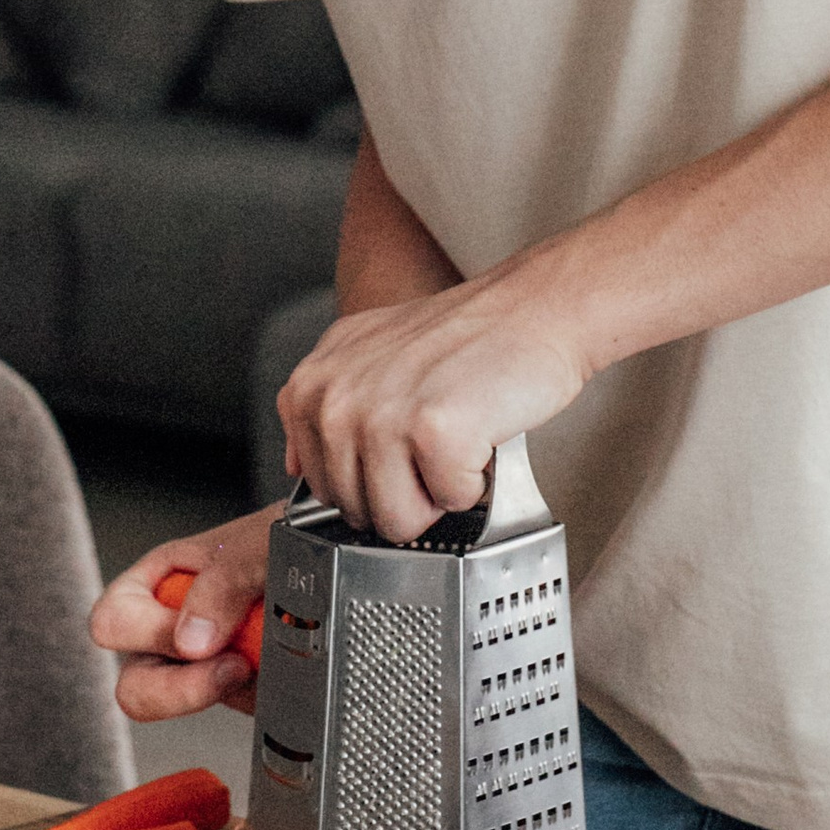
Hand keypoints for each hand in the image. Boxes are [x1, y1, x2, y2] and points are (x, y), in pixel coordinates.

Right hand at [89, 504, 280, 720]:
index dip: (151, 636)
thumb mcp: (259, 544)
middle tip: (234, 664)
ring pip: (178, 708)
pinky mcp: (235, 687)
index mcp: (162, 580)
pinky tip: (280, 667)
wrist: (341, 555)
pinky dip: (258, 697)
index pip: (113, 621)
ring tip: (259, 661)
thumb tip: (190, 641)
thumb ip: (221, 581)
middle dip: (182, 687)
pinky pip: (231, 712)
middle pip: (134, 684)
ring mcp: (202, 661)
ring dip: (224, 692)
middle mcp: (172, 623)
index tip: (200, 636)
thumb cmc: (293, 533)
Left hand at [279, 276, 586, 540]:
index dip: (369, 480)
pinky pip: (450, 503)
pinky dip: (475, 482)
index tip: (398, 449)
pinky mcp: (432, 433)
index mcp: (311, 385)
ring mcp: (380, 417)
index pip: (319, 487)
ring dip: (438, 491)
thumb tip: (295, 467)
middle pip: (356, 510)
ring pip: (398, 520)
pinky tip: (478, 435)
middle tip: (432, 439)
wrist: (533, 309)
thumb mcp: (365, 353)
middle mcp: (334, 399)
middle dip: (404, 491)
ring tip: (453, 437)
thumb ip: (322, 407)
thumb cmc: (461, 337)